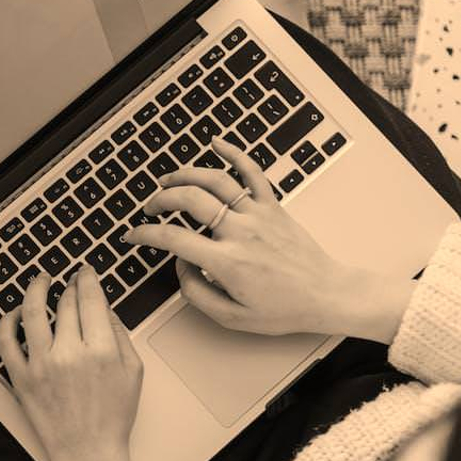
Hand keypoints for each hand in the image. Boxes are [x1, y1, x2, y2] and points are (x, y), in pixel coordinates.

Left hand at [0, 267, 148, 460]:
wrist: (88, 453)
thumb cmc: (113, 417)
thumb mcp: (133, 371)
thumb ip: (119, 334)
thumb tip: (103, 307)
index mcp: (101, 350)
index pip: (90, 299)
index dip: (87, 279)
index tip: (85, 271)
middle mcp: (69, 354)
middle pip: (65, 304)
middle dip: (68, 286)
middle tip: (68, 281)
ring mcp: (41, 366)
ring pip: (33, 313)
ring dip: (35, 290)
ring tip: (39, 281)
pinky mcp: (20, 379)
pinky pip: (6, 342)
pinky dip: (8, 322)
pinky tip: (15, 313)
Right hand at [125, 139, 413, 342]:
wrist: (327, 295)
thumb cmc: (283, 309)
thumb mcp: (231, 317)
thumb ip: (196, 292)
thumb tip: (181, 266)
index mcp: (228, 262)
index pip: (173, 239)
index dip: (145, 235)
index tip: (133, 235)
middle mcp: (241, 232)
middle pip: (190, 200)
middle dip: (161, 200)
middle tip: (150, 209)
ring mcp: (258, 215)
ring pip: (216, 181)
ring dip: (186, 175)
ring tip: (167, 179)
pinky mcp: (273, 207)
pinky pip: (252, 172)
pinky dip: (234, 153)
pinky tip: (216, 143)